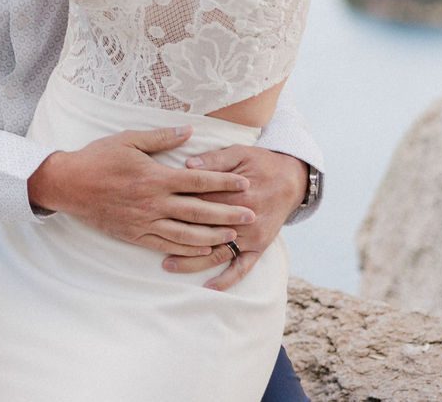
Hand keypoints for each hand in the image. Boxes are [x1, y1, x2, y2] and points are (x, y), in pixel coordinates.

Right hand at [27, 127, 255, 256]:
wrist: (69, 184)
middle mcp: (154, 202)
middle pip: (199, 211)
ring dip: (214, 235)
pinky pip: (167, 245)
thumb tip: (190, 132)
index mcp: (155, 177)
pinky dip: (188, 249)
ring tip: (234, 235)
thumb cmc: (98, 158)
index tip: (245, 184)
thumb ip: (161, 138)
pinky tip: (204, 249)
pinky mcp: (135, 235)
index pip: (199, 181)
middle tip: (252, 215)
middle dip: (228, 213)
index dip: (224, 183)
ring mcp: (145, 221)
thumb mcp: (128, 140)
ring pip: (187, 234)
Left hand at [159, 147, 307, 289]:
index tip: (153, 206)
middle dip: (177, 235)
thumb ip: (214, 160)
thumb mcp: (238, 153)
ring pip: (218, 252)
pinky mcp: (259, 247)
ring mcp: (252, 236)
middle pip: (205, 229)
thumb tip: (188, 165)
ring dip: (193, 261)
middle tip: (148, 238)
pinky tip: (209, 287)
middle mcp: (244, 219)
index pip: (201, 201)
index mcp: (237, 193)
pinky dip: (227, 279)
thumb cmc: (260, 162)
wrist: (292, 179)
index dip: (177, 204)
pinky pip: (243, 267)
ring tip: (168, 266)